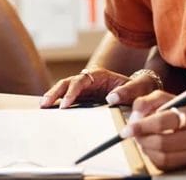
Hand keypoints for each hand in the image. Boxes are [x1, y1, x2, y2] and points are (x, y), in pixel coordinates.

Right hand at [40, 67, 157, 108]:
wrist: (143, 91)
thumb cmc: (141, 88)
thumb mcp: (139, 88)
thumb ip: (127, 91)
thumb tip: (111, 98)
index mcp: (101, 76)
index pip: (82, 80)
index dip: (72, 91)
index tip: (66, 103)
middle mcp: (90, 80)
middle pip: (68, 82)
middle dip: (56, 92)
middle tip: (45, 103)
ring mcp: (86, 88)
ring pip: (65, 88)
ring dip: (54, 95)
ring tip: (43, 106)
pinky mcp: (85, 97)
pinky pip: (69, 98)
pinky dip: (59, 101)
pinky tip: (50, 109)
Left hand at [119, 91, 185, 170]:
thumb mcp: (169, 97)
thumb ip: (148, 102)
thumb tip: (134, 117)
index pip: (164, 121)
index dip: (143, 126)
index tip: (127, 128)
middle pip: (162, 143)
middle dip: (142, 139)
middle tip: (133, 133)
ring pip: (163, 157)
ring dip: (146, 149)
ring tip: (142, 139)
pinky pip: (166, 165)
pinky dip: (153, 157)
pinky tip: (151, 147)